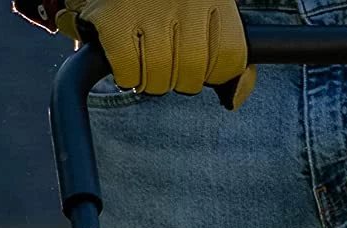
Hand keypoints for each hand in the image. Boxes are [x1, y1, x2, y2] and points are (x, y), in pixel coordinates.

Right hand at [60, 0, 255, 108]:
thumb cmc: (165, 6)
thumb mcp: (205, 17)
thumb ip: (228, 55)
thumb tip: (232, 99)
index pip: (231, 56)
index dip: (216, 71)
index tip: (202, 62)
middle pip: (194, 71)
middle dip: (182, 77)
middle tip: (169, 61)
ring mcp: (148, 8)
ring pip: (161, 77)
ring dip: (153, 80)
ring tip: (146, 59)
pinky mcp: (114, 19)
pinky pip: (129, 73)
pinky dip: (127, 76)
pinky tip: (126, 58)